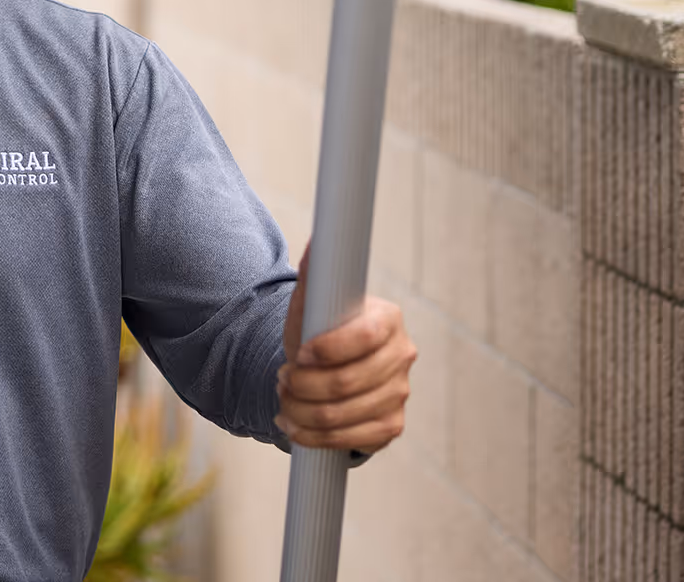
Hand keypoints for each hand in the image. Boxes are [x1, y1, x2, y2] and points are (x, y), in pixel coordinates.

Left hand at [276, 242, 415, 452]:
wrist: (323, 368)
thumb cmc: (318, 330)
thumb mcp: (311, 304)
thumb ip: (316, 275)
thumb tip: (319, 241)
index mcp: (388, 320)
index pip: (364, 339)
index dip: (328, 350)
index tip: (299, 354)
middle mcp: (402, 356)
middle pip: (348, 383)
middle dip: (304, 384)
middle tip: (281, 377)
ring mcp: (400, 394)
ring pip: (343, 415)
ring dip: (301, 411)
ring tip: (282, 398)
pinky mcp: (391, 426)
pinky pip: (350, 441)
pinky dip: (313, 436)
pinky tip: (294, 426)